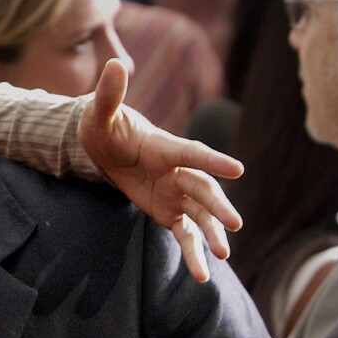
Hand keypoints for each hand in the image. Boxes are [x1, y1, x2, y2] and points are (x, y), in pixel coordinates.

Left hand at [79, 58, 242, 282]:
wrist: (105, 146)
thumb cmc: (104, 125)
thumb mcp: (100, 111)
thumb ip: (109, 92)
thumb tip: (115, 63)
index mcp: (164, 147)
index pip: (191, 153)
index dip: (212, 159)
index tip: (237, 168)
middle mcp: (177, 171)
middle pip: (202, 188)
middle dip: (217, 205)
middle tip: (234, 223)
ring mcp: (176, 192)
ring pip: (200, 214)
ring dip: (212, 233)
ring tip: (226, 253)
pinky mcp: (169, 211)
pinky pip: (185, 234)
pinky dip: (194, 252)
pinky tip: (202, 275)